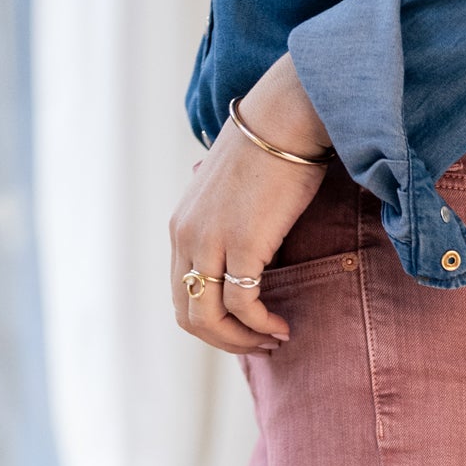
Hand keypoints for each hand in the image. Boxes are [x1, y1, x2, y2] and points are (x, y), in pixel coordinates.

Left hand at [170, 54, 330, 353]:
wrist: (284, 120)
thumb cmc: (270, 153)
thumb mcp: (232, 195)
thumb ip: (224, 224)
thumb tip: (242, 251)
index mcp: (181, 227)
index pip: (182, 296)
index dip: (212, 325)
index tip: (244, 329)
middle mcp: (186, 236)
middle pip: (191, 316)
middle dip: (225, 341)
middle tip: (260, 345)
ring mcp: (210, 241)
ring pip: (212, 318)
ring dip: (243, 340)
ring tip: (273, 340)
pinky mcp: (240, 244)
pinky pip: (244, 306)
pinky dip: (262, 325)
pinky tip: (282, 327)